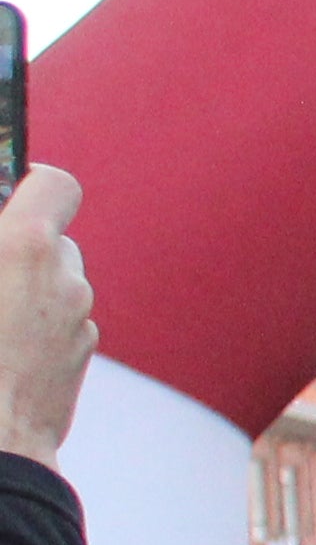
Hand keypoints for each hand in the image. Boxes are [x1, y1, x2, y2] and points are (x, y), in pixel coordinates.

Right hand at [0, 169, 89, 470]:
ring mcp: (78, 321)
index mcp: (24, 246)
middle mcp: (64, 279)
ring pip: (55, 286)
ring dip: (24, 290)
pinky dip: (33, 327)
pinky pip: (58, 325)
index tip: (6, 198)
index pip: (55, 186)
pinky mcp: (80, 358)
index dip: (30, 185)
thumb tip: (7, 237)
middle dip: (17, 249)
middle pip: (51, 241)